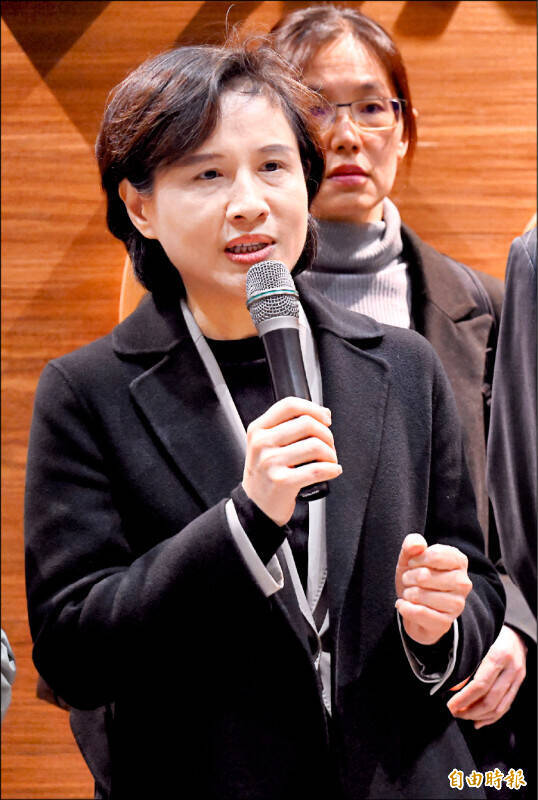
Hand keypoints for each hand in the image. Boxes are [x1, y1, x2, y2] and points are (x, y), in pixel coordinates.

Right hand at [242, 397, 341, 526]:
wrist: (257, 505)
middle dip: (326, 434)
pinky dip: (331, 469)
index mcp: (258, 430)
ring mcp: (271, 462)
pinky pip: (317, 469)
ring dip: (331, 454)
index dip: (313, 408)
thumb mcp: (265, 444)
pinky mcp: (282, 481)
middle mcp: (262, 443)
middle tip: (329, 445)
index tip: (325, 418)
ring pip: (315, 446)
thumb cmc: (266, 473)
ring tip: (329, 460)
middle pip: (307, 423)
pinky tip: (333, 470)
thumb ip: (287, 427)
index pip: (289, 405)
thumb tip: (323, 414)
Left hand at [395, 533, 471, 645]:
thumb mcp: (410, 557)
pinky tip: (404, 605)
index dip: (415, 559)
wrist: (414, 608)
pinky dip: (405, 608)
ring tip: (410, 594)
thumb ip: (412, 544)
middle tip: (410, 580)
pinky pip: (418, 613)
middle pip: (424, 576)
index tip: (413, 563)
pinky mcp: (446, 623)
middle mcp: (463, 583)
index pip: (433, 554)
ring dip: (407, 593)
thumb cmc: (415, 577)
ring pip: (419, 595)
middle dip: (408, 577)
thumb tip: (418, 545)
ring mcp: (457, 604)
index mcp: (459, 561)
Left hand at [446, 625, 526, 727]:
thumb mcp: (476, 640)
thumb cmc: (490, 632)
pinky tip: (479, 721)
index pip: (480, 685)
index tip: (450, 705)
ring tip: (463, 716)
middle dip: (469, 710)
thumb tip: (453, 687)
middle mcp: (511, 667)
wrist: (514, 629)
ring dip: (479, 716)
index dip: (463, 699)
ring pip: (499, 707)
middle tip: (454, 712)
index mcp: (498, 654)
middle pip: (490, 700)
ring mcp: (517, 677)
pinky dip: (492, 717)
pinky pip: (506, 705)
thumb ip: (466, 661)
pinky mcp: (519, 683)